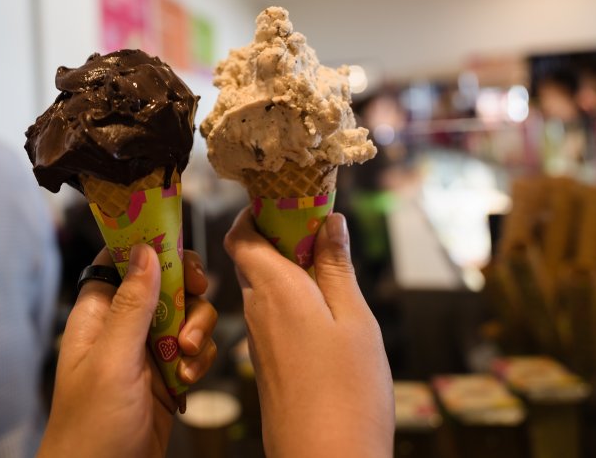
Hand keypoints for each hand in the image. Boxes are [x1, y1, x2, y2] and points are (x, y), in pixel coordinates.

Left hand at [38, 244, 217, 457]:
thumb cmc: (92, 426)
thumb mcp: (113, 360)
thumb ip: (132, 304)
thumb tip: (144, 249)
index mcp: (98, 314)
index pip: (121, 261)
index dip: (150, 248)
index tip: (179, 252)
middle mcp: (122, 327)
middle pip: (165, 283)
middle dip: (187, 292)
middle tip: (198, 294)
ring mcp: (146, 352)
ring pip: (187, 316)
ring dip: (197, 331)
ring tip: (188, 357)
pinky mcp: (167, 377)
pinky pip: (195, 351)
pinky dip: (200, 360)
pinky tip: (188, 382)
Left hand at [225, 209, 393, 457]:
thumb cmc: (346, 394)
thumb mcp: (354, 320)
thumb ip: (337, 268)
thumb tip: (329, 221)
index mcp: (274, 289)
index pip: (241, 234)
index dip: (258, 212)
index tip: (293, 201)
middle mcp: (256, 310)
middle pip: (253, 257)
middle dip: (283, 238)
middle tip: (324, 230)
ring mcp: (258, 339)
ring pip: (264, 288)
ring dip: (290, 271)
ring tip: (332, 269)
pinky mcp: (267, 363)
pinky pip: (270, 316)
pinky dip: (291, 302)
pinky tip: (324, 312)